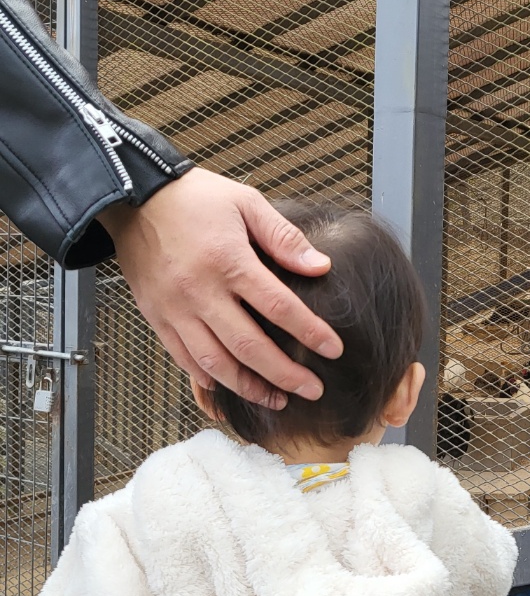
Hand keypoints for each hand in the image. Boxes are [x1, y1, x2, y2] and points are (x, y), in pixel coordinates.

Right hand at [99, 169, 342, 407]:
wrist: (130, 196)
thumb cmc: (193, 197)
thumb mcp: (245, 203)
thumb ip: (284, 237)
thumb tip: (320, 266)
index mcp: (228, 261)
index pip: (279, 306)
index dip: (310, 332)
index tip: (333, 349)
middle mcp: (200, 291)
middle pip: (249, 346)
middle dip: (285, 375)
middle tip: (312, 390)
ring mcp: (175, 309)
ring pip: (214, 363)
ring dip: (248, 387)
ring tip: (276, 399)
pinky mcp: (156, 317)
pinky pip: (182, 359)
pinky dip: (208, 378)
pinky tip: (230, 386)